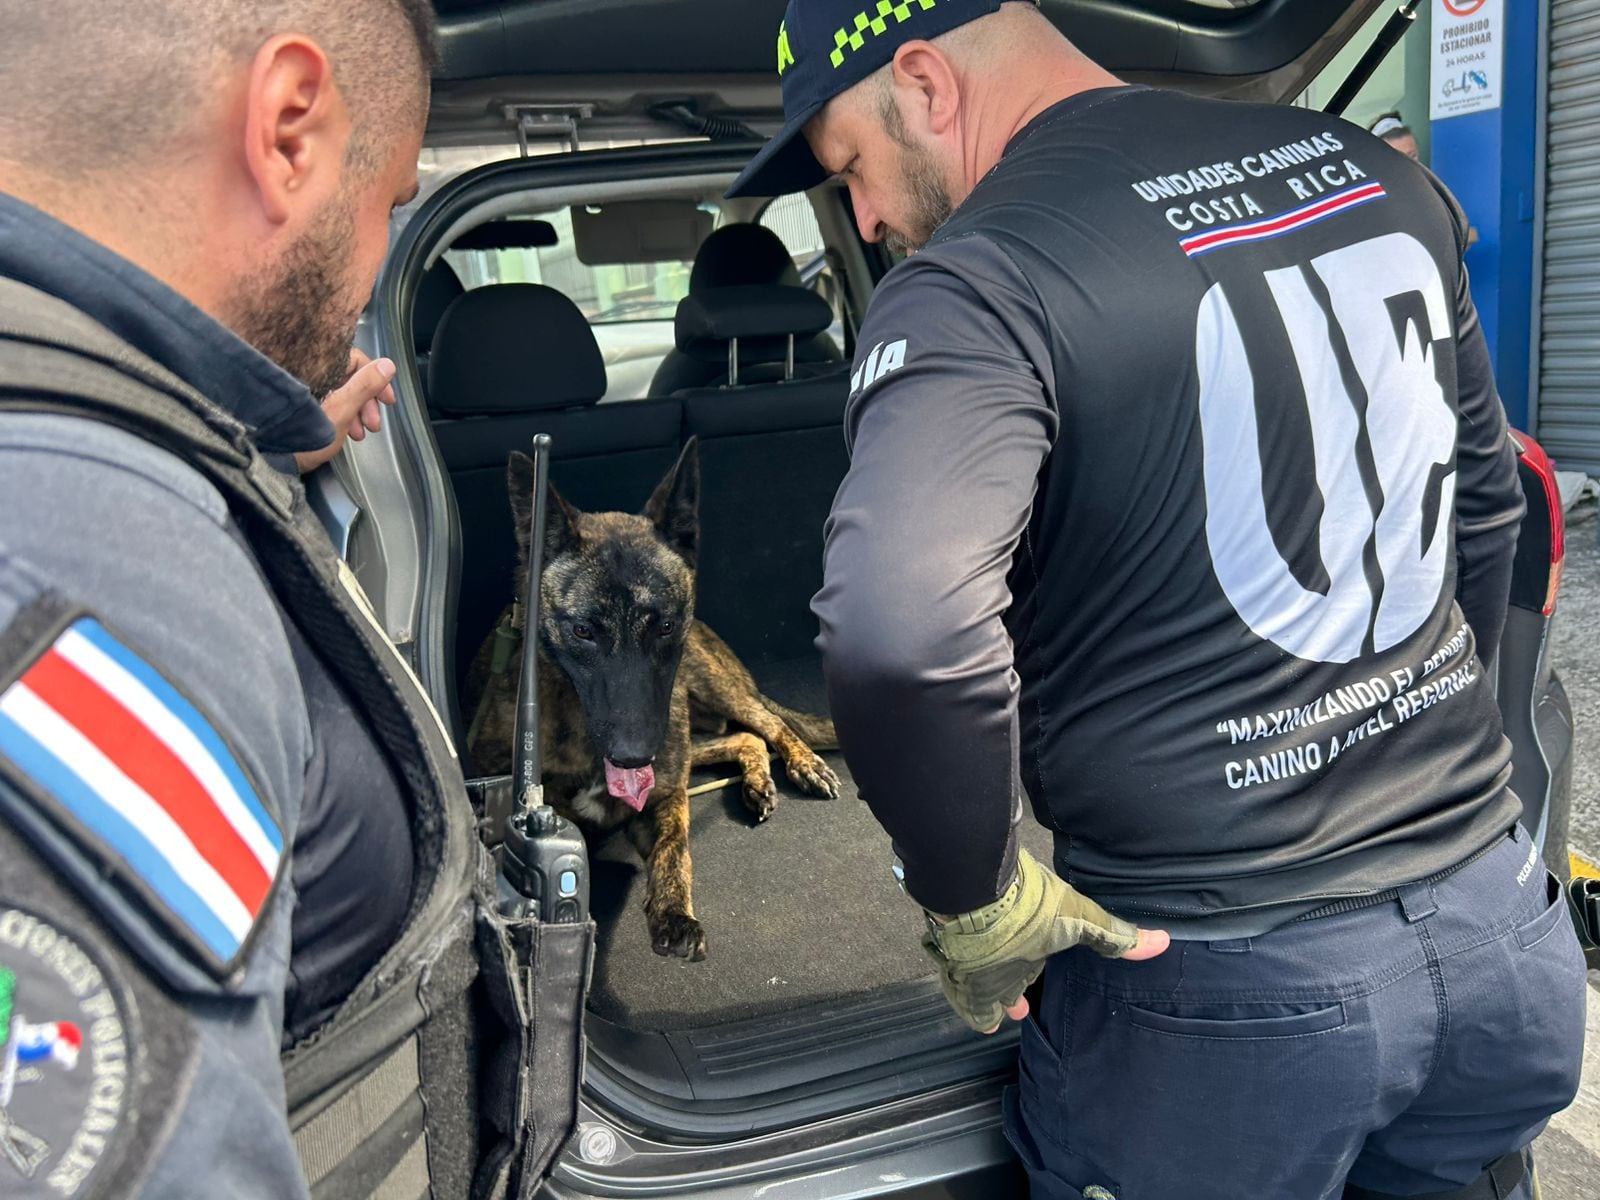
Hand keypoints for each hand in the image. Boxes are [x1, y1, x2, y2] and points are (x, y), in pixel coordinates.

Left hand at [295, 349, 397, 473]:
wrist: (274, 461)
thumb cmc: (302, 438)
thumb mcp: (341, 411)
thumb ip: (365, 386)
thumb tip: (387, 365)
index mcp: (317, 369)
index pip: (355, 360)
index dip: (376, 379)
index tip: (387, 399)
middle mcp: (309, 374)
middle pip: (349, 378)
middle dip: (367, 402)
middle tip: (373, 423)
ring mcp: (306, 390)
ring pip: (341, 392)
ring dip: (357, 412)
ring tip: (360, 433)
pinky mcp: (303, 405)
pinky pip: (329, 403)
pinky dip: (342, 416)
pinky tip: (346, 432)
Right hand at [922, 847, 1169, 1033]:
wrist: (974, 879)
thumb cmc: (1027, 911)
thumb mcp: (1078, 920)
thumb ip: (1113, 935)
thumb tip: (1161, 944)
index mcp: (1008, 976)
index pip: (996, 1006)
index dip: (1001, 1011)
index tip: (1010, 1015)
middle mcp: (977, 970)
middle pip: (976, 991)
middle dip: (988, 996)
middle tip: (999, 1002)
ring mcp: (954, 946)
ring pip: (956, 968)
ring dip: (967, 973)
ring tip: (971, 973)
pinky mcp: (939, 919)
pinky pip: (941, 939)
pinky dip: (948, 940)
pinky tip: (950, 928)